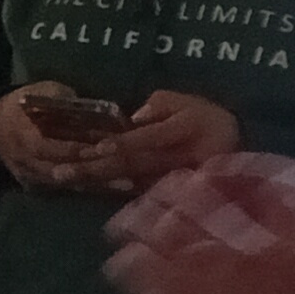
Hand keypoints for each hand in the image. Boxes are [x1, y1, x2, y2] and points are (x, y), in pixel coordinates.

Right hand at [0, 82, 124, 193]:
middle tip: (125, 170)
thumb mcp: (39, 92)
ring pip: (68, 185)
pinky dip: (93, 189)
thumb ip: (62, 99)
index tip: (102, 147)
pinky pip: (70, 190)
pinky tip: (117, 188)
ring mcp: (34, 178)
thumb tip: (95, 105)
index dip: (72, 149)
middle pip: (60, 171)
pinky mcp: (43, 187)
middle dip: (92, 170)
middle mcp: (26, 162)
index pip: (45, 147)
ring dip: (97, 185)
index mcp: (21, 136)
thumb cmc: (23, 106)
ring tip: (128, 183)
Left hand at [77, 89, 243, 192]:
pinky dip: (106, 188)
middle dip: (97, 167)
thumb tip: (133, 120)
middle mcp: (181, 157)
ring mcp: (174, 179)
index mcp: (187, 129)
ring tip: (64, 178)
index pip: (152, 138)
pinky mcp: (167, 192)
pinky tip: (81, 186)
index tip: (98, 147)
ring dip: (95, 180)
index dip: (125, 143)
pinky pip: (134, 191)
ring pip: (130, 181)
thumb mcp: (188, 101)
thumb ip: (161, 104)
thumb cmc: (205, 118)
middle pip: (135, 164)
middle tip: (62, 170)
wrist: (232, 148)